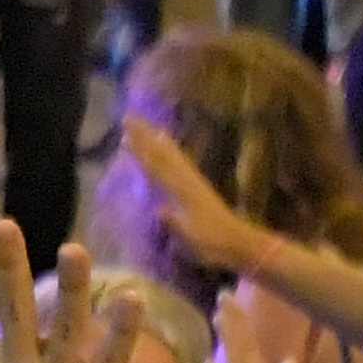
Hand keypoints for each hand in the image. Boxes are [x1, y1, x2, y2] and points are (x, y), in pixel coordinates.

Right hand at [115, 118, 268, 280]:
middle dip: (146, 137)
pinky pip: (182, 164)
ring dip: (159, 141)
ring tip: (149, 128)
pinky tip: (169, 151)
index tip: (124, 137)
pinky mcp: (199, 189)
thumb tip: (158, 209)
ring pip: (174, 156)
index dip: (141, 153)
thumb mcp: (190, 235)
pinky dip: (173, 153)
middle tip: (130, 119)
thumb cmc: (211, 242)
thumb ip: (174, 221)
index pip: (157, 168)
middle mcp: (188, 182)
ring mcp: (194, 183)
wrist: (238, 243)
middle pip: (164, 154)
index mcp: (182, 191)